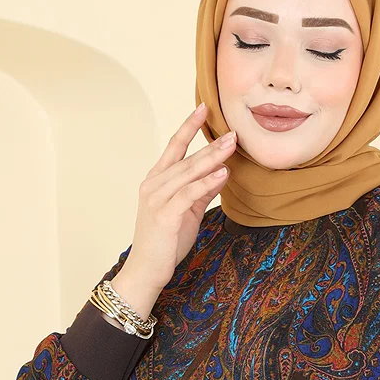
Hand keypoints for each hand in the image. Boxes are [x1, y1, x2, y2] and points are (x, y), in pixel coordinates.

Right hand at [125, 102, 235, 294]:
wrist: (146, 270)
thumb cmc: (165, 242)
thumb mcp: (187, 212)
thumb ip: (201, 191)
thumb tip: (221, 171)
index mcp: (156, 180)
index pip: (174, 146)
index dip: (189, 126)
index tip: (204, 108)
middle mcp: (153, 185)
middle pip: (185, 158)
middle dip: (210, 143)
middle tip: (232, 131)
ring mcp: (156, 199)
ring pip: (188, 173)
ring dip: (211, 158)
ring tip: (231, 146)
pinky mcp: (164, 215)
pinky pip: (188, 194)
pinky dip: (206, 182)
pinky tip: (221, 174)